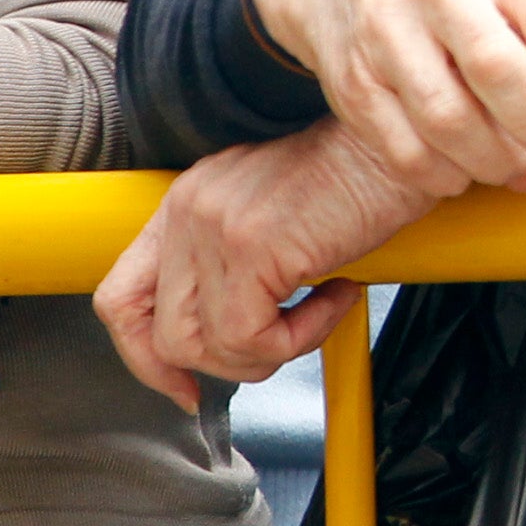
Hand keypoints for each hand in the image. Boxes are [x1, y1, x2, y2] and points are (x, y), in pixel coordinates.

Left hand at [95, 119, 439, 411]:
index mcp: (186, 202)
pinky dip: (300, 338)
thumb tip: (229, 336)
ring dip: (267, 353)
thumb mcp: (276, 217)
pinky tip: (336, 297)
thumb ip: (234, 266)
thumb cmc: (361, 179)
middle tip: (272, 355)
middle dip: (221, 366)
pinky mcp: (252, 248)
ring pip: (202, 346)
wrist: (404, 142)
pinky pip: (251, 338)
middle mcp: (188, 211)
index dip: (144, 354)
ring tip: (315, 316)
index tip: (185, 383)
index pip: (120, 298)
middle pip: (160, 334)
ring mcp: (213, 228)